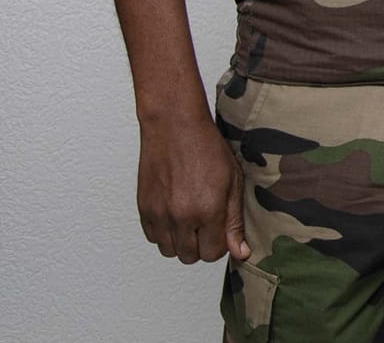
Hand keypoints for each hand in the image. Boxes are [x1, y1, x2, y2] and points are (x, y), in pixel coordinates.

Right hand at [137, 109, 247, 264]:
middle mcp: (181, 217)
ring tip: (190, 218)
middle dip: (201, 245)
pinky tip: (174, 212)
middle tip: (206, 222)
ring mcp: (159, 214)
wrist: (174, 127)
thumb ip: (234, 221)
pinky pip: (153, 238)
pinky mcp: (144, 209)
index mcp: (207, 211)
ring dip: (181, 241)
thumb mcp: (233, 182)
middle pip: (190, 257)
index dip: (220, 244)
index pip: (213, 253)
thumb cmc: (207, 149)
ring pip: (170, 251)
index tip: (221, 229)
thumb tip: (240, 253)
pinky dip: (164, 232)